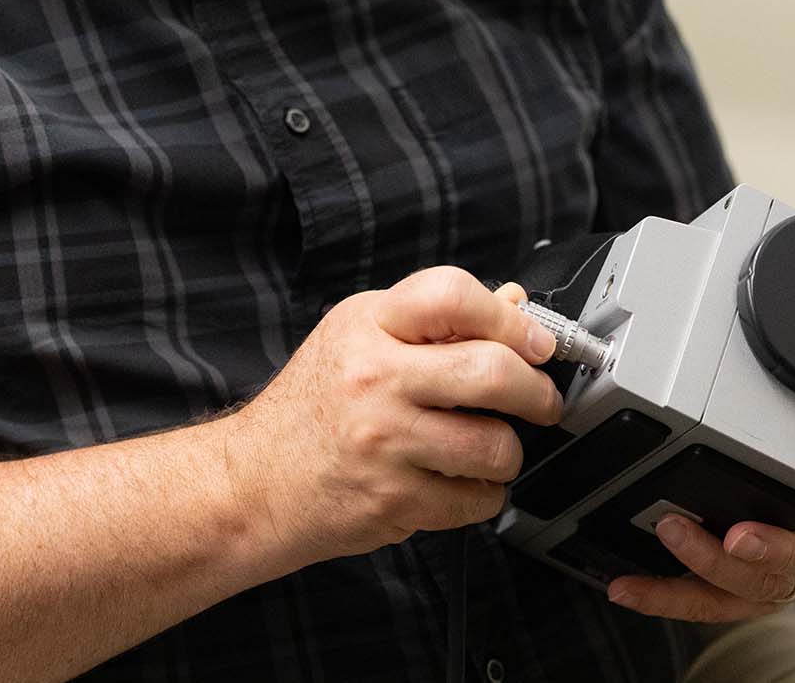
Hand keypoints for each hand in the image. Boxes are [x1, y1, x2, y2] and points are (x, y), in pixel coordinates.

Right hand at [222, 267, 565, 564]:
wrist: (254, 481)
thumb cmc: (311, 408)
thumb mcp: (358, 338)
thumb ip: (432, 322)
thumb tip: (514, 305)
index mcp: (368, 326)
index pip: (453, 296)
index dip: (511, 320)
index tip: (536, 343)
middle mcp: (374, 378)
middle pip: (492, 371)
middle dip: (537, 392)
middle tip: (541, 402)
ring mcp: (384, 441)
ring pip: (495, 445)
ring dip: (507, 452)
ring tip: (487, 449)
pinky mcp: (393, 499)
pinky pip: (476, 499)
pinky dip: (482, 495)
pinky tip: (458, 482)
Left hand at [605, 416, 794, 622]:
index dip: (773, 550)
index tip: (740, 537)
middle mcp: (792, 573)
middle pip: (754, 583)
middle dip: (709, 561)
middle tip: (674, 529)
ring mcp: (757, 585)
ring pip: (717, 603)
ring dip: (672, 594)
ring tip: (632, 584)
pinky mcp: (726, 587)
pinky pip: (695, 599)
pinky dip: (660, 597)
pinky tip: (625, 589)